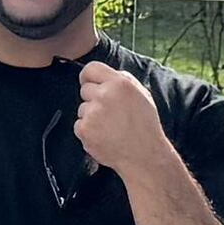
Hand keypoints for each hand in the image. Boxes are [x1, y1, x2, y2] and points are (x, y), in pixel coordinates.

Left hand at [72, 56, 175, 183]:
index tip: (89, 83)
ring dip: (91, 117)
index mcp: (120, 83)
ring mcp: (92, 113)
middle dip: (93, 99)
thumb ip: (122, 80)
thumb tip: (104, 76)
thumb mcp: (141, 94)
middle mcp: (104, 95)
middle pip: (84, 89)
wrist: (143, 155)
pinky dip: (88, 131)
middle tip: (109, 113)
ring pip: (82, 109)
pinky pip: (79, 125)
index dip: (89, 77)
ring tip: (109, 127)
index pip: (91, 69)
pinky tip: (104, 136)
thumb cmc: (145, 125)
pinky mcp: (84, 129)